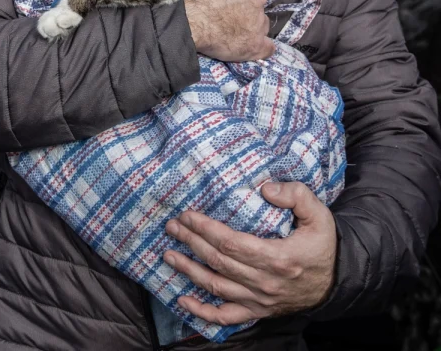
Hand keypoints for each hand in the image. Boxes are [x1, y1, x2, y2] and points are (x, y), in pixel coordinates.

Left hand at [163, 182, 336, 323]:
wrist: (337, 281)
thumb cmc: (322, 245)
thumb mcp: (319, 215)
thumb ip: (296, 195)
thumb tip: (266, 188)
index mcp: (278, 258)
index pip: (231, 243)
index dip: (205, 229)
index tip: (187, 215)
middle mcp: (265, 282)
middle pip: (218, 261)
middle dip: (191, 242)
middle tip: (172, 227)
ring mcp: (259, 299)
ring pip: (216, 286)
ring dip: (188, 270)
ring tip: (168, 255)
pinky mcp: (257, 311)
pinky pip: (226, 317)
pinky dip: (202, 312)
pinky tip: (182, 300)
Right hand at [183, 0, 274, 60]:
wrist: (184, 15)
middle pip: (255, 3)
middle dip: (243, 8)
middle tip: (224, 14)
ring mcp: (259, 21)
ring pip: (260, 24)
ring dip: (249, 28)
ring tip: (229, 34)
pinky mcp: (255, 44)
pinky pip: (265, 48)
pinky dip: (258, 49)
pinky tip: (248, 49)